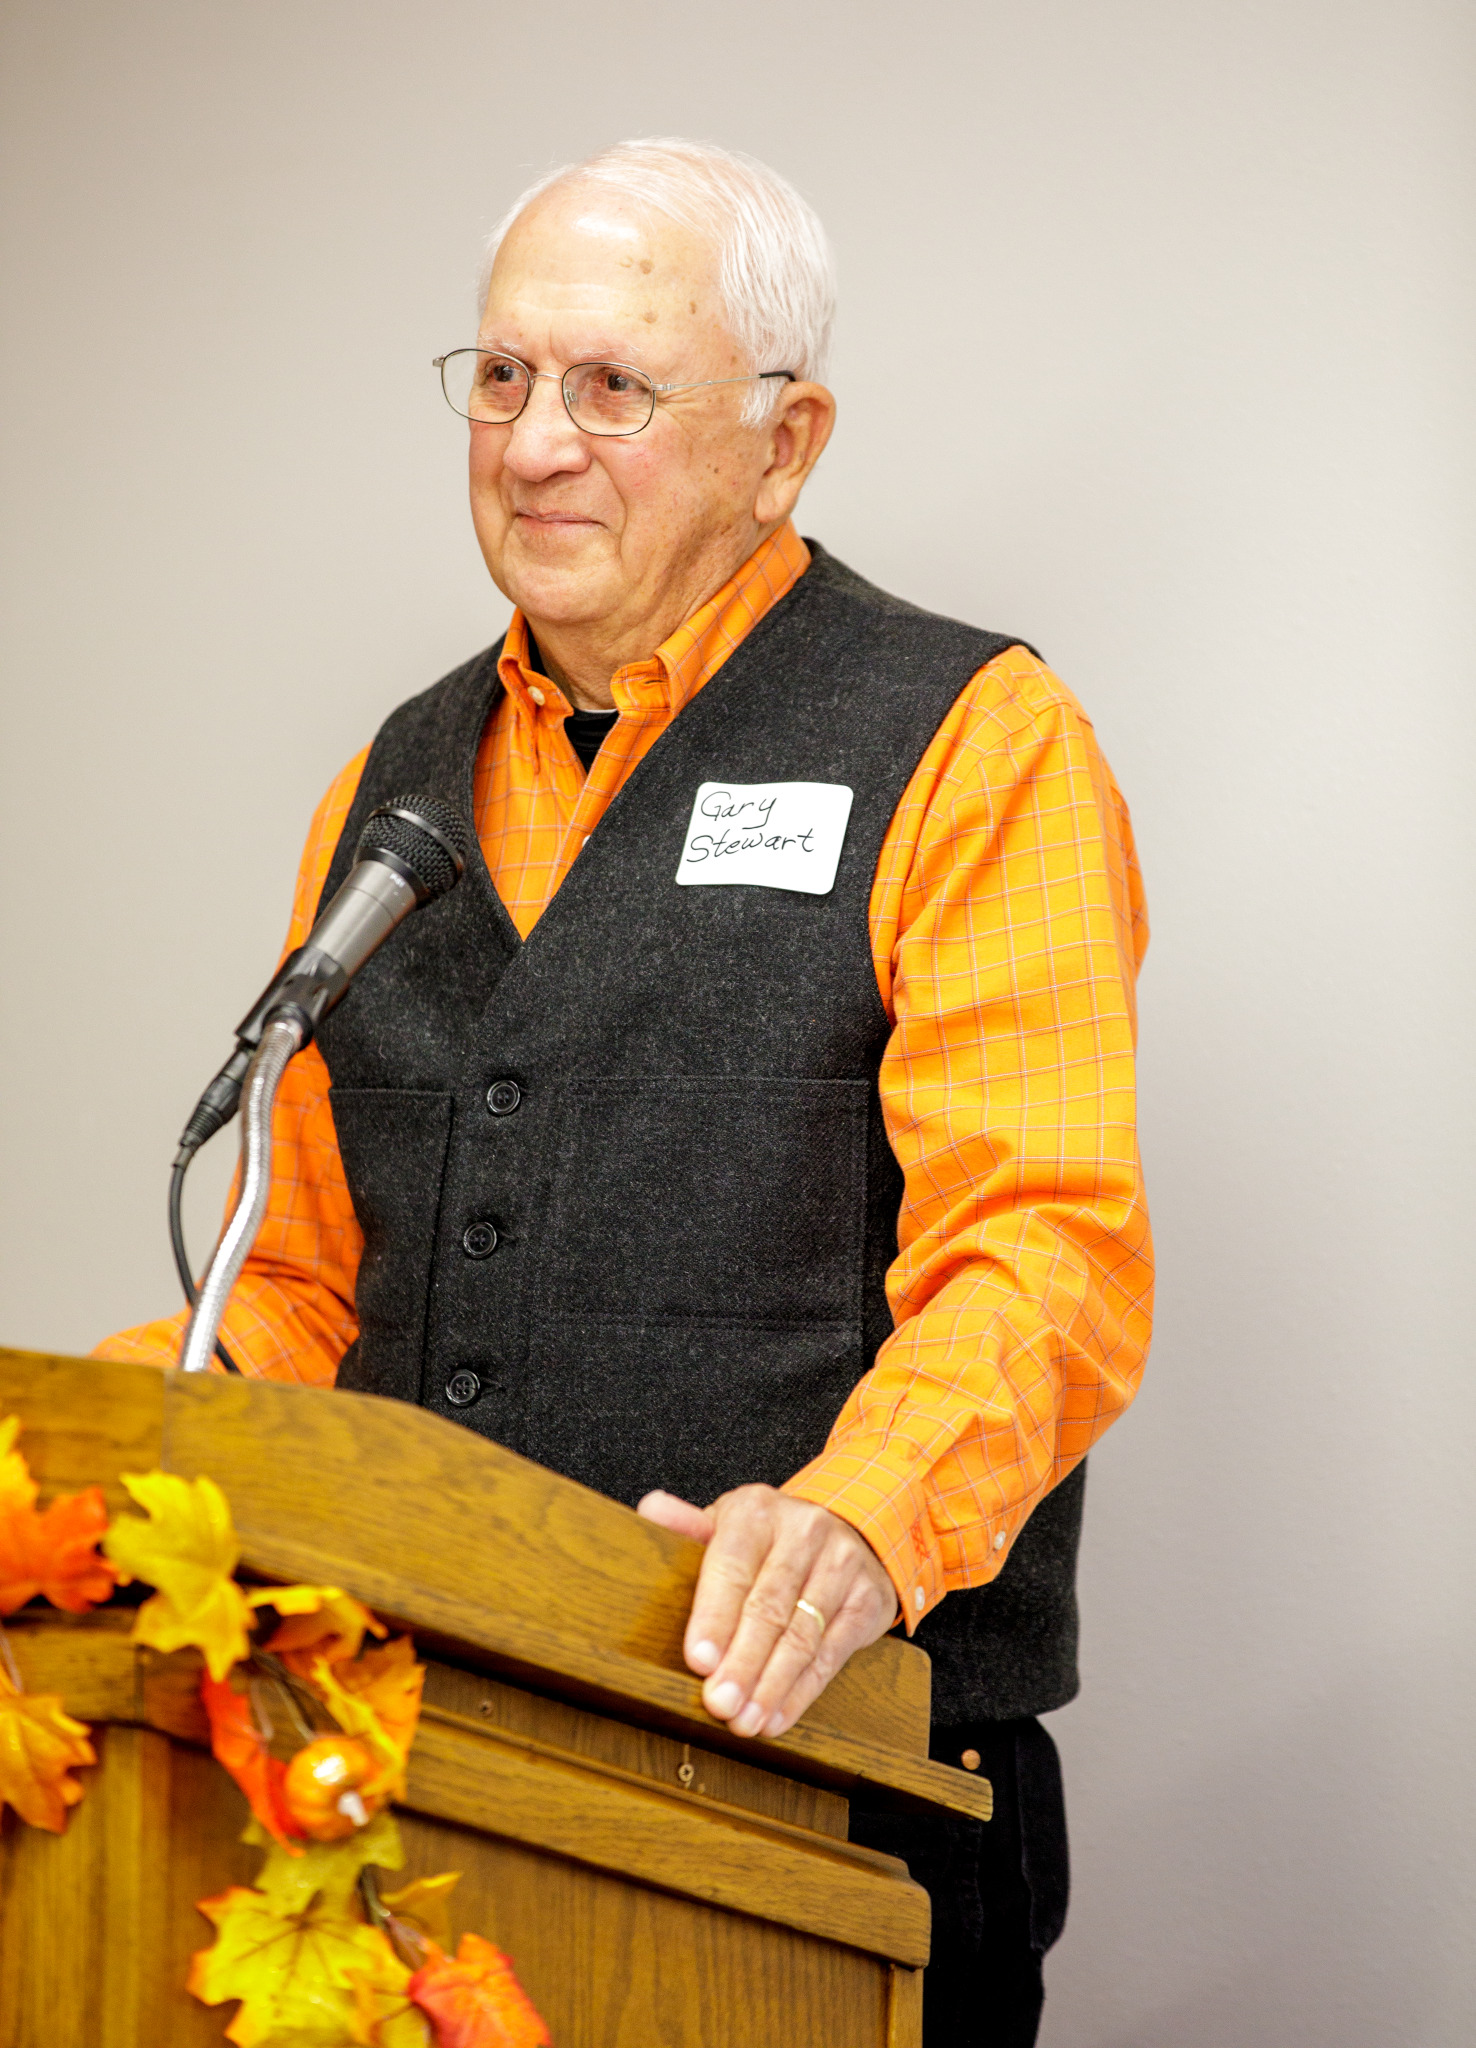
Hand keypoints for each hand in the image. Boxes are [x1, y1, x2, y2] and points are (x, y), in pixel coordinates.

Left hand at [637, 1483, 899, 1738]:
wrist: (845, 1533)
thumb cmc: (768, 1540)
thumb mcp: (727, 1525)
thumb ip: (687, 1526)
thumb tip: (651, 1509)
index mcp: (757, 1510)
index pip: (732, 1567)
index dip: (714, 1617)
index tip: (699, 1660)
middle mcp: (804, 1531)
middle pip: (768, 1606)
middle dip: (742, 1662)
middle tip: (719, 1704)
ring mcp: (841, 1563)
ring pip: (801, 1635)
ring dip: (771, 1685)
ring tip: (745, 1721)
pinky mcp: (867, 1599)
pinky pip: (832, 1653)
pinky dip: (802, 1692)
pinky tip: (777, 1716)